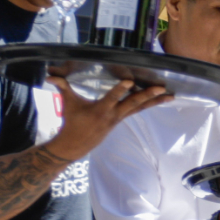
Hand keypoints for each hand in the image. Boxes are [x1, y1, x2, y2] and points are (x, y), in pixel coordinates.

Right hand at [46, 78, 171, 160]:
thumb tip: (50, 75)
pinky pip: (139, 110)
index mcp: (100, 109)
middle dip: (147, 95)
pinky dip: (150, 104)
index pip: (112, 98)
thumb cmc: (72, 121)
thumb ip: (62, 87)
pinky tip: (162, 99)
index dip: (120, 90)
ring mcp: (119, 118)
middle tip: (160, 88)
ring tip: (170, 95)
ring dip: (155, 101)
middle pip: (132, 103)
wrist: (76, 145)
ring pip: (140, 108)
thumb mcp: (68, 104)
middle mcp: (113, 114)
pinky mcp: (122, 119)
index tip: (130, 81)